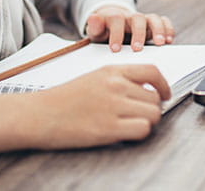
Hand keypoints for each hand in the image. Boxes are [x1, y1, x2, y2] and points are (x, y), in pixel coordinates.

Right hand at [0, 64, 170, 154]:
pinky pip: (143, 129)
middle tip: (141, 115)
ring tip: (132, 124)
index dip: (164, 84)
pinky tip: (126, 134)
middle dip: (153, 108)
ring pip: (153, 113)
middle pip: (155, 97)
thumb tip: (145, 89)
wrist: (39, 114)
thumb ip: (119, 80)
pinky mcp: (109, 128)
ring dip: (148, 121)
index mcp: (112, 71)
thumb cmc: (64, 98)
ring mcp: (113, 106)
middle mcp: (116, 86)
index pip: (152, 71)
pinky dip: (140, 133)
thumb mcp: (94, 77)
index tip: (165, 94)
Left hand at [86, 6, 174, 51]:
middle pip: (137, 18)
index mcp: (115, 17)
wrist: (113, 24)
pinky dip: (168, 29)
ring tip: (160, 43)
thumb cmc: (105, 32)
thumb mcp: (96, 31)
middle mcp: (131, 17)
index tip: (115, 49)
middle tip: (137, 49)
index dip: (116, 34)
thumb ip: (95, 26)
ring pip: (153, 18)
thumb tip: (92, 18)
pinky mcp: (154, 24)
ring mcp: (144, 19)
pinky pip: (164, 21)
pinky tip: (169, 40)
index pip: (116, 20)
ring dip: (158, 30)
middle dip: (139, 33)